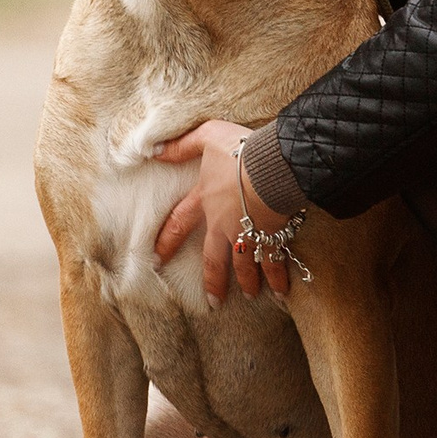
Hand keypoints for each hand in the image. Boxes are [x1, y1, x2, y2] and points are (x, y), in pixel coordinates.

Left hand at [153, 120, 296, 301]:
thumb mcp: (207, 137)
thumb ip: (182, 145)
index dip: (167, 241)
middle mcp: (223, 223)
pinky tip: (282, 291)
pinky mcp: (271, 234)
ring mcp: (247, 232)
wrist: (272, 165)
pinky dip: (278, 276)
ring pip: (245, 264)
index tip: (157, 260)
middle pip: (214, 258)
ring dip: (248, 281)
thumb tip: (154, 150)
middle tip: (213, 300)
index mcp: (206, 200)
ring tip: (252, 295)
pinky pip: (274, 260)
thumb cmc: (240, 150)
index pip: (180, 223)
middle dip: (214, 280)